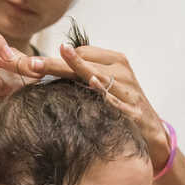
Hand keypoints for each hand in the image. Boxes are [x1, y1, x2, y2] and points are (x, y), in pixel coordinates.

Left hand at [40, 45, 170, 172]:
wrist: (153, 132)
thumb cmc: (125, 105)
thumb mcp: (109, 84)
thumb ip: (87, 74)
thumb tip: (56, 65)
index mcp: (116, 61)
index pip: (83, 52)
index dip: (60, 57)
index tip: (36, 64)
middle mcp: (122, 72)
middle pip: (84, 63)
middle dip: (56, 63)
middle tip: (31, 64)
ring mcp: (128, 90)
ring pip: (98, 76)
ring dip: (76, 69)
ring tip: (53, 64)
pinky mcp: (133, 110)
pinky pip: (116, 100)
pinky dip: (105, 93)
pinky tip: (93, 84)